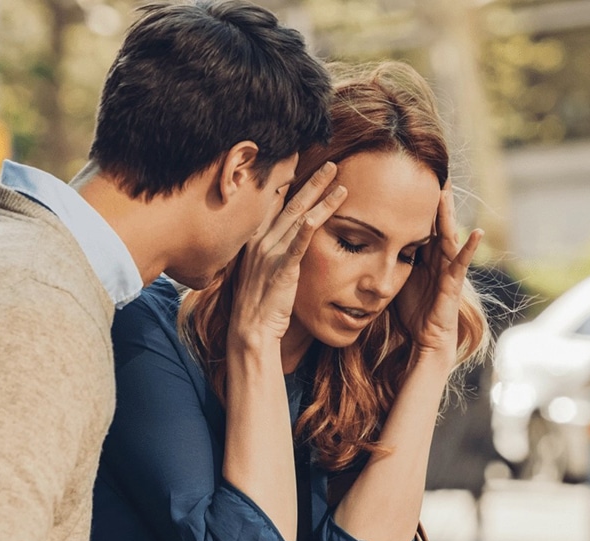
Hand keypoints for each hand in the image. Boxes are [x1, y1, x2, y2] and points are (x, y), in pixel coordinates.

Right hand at [229, 163, 346, 348]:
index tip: (300, 162)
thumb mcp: (258, 271)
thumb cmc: (257, 303)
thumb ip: (269, 251)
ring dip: (321, 195)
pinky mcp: (283, 267)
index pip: (271, 201)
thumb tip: (282, 241)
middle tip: (329, 164)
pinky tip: (325, 209)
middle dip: (311, 181)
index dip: (286, 180)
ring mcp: (271, 253)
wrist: (250, 329)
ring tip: (339, 180)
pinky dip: (313, 223)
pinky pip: (300, 241)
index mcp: (253, 238)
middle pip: (289, 202)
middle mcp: (260, 240)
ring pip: (299, 216)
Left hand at [396, 185, 482, 363]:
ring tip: (447, 190)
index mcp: (422, 255)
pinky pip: (462, 262)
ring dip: (447, 212)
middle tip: (432, 171)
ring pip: (447, 234)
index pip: (418, 222)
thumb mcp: (396, 278)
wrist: (426, 338)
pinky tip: (477, 232)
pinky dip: (470, 247)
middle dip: (433, 198)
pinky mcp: (453, 282)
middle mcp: (437, 257)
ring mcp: (447, 268)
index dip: (415, 202)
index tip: (409, 178)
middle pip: (434, 221)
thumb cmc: (412, 310)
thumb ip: (387, 258)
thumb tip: (362, 243)